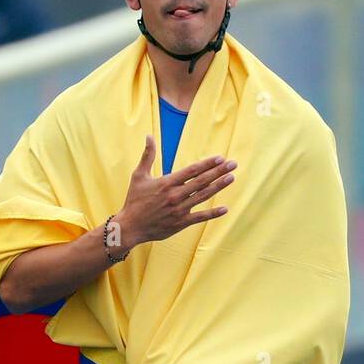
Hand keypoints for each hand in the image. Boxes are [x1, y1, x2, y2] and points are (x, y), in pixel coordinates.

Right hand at [115, 135, 235, 249]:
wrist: (130, 226)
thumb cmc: (134, 200)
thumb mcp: (138, 176)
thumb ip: (147, 156)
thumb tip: (148, 136)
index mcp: (167, 182)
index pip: (192, 170)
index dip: (208, 163)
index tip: (220, 158)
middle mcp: (175, 195)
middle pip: (202, 181)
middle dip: (219, 171)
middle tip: (233, 164)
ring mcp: (179, 210)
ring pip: (203, 196)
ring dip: (219, 186)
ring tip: (231, 178)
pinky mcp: (180, 223)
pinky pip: (200, 217)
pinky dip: (213, 213)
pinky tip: (225, 208)